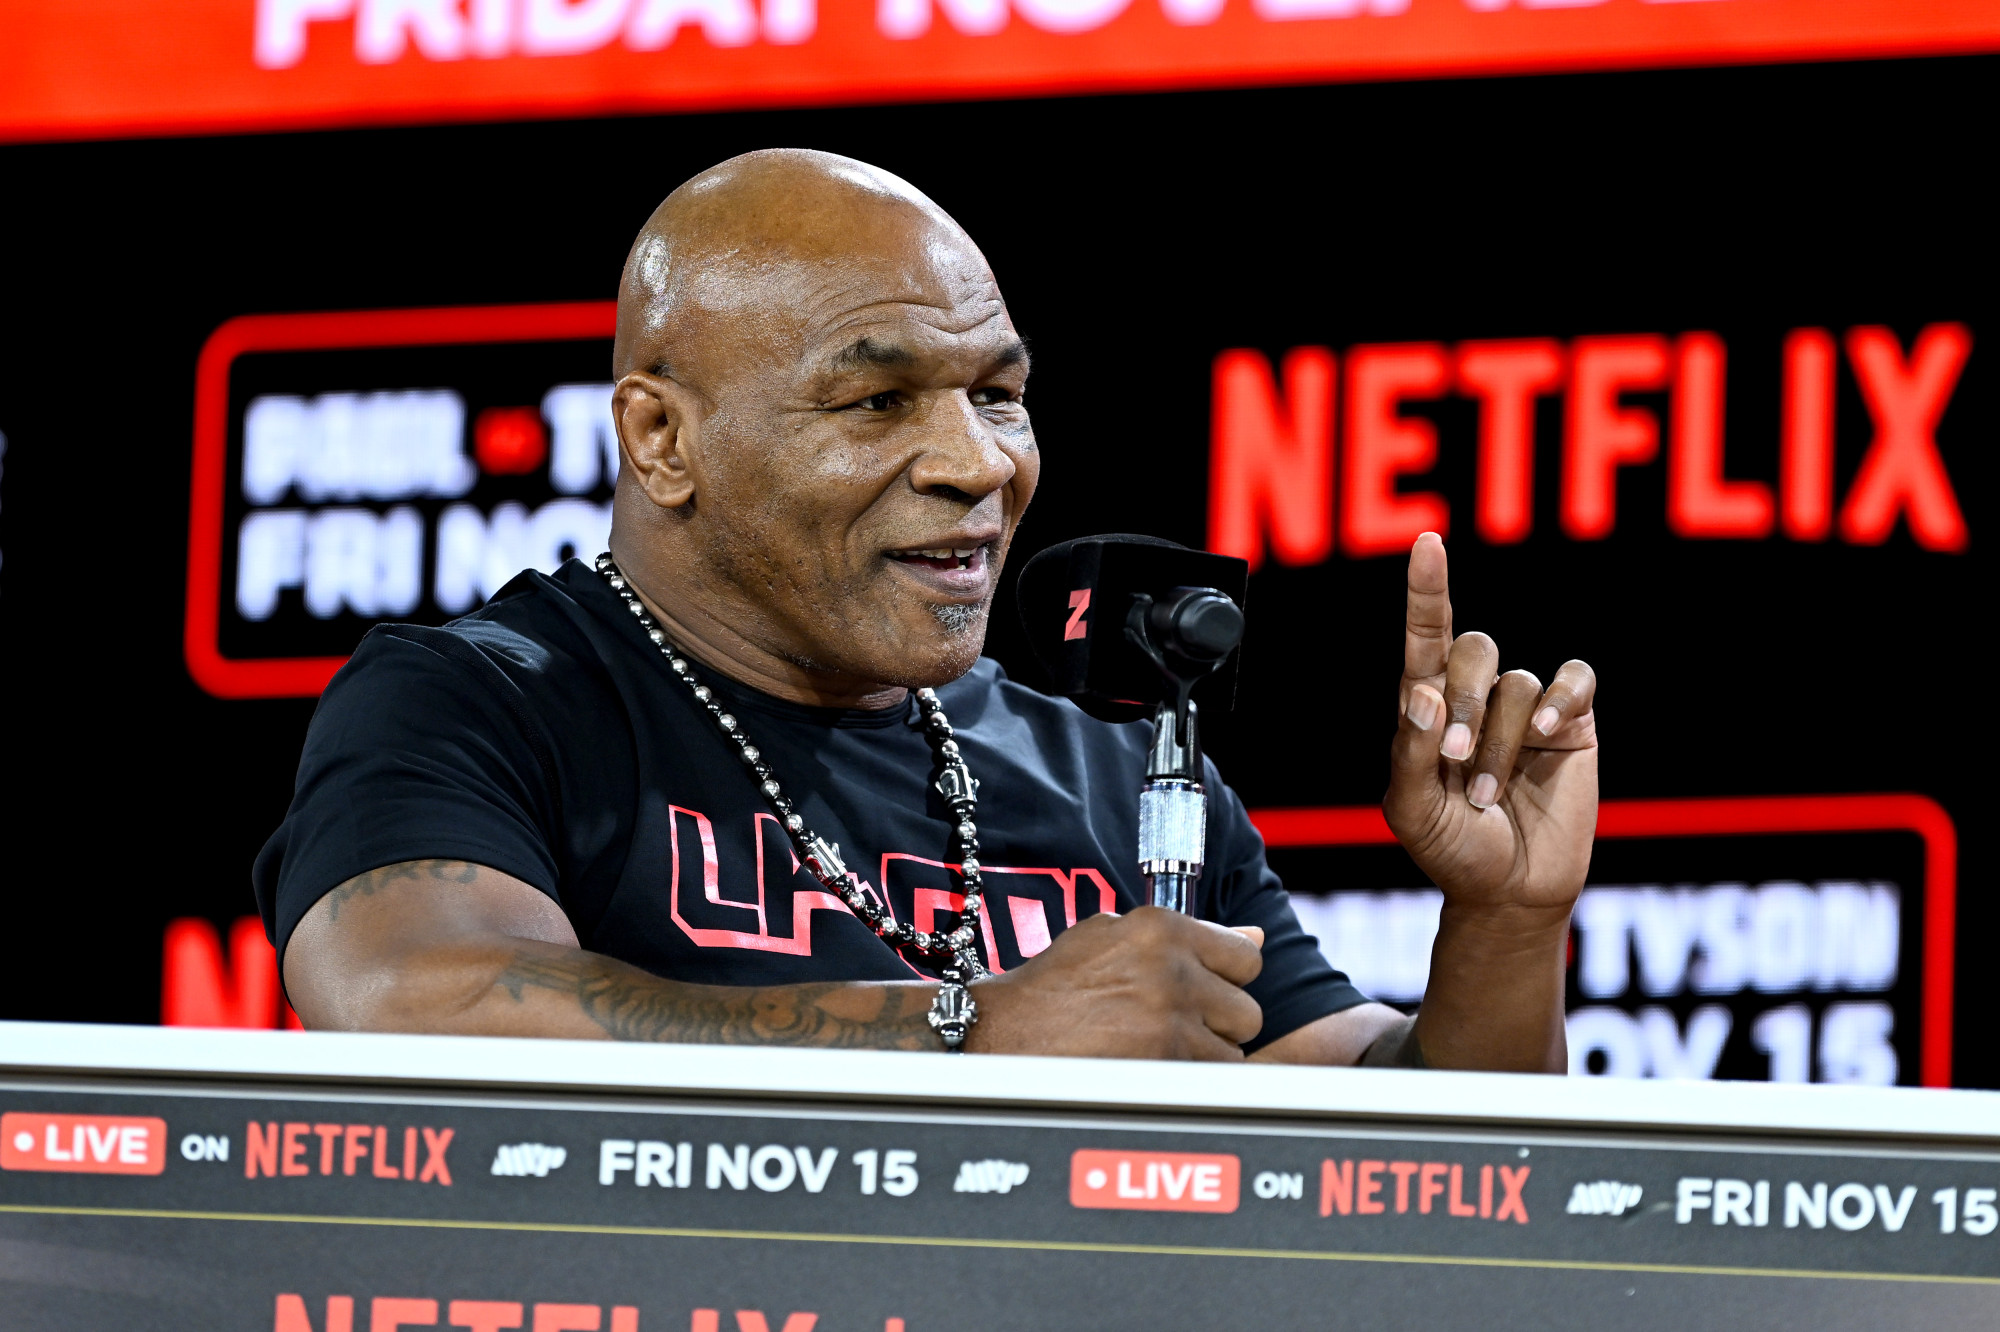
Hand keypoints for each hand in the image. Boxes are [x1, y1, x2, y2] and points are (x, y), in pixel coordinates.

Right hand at [966, 908, 1264, 1059]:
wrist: (1007, 1034)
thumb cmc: (1057, 985)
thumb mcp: (1113, 936)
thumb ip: (1187, 935)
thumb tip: (1254, 935)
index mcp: (1162, 928)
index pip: (1246, 957)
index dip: (1228, 978)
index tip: (1207, 989)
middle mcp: (1172, 968)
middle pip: (1247, 1009)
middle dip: (1219, 1022)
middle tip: (1178, 1024)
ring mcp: (1170, 1019)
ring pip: (1233, 1051)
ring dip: (1205, 1055)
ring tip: (1159, 1047)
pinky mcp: (1164, 1063)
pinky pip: (1207, 1080)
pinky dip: (1186, 1079)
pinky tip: (1151, 1066)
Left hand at [1386, 533, 1597, 920]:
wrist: (1509, 891)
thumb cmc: (1452, 848)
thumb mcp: (1412, 810)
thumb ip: (1410, 752)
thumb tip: (1423, 692)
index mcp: (1427, 703)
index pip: (1426, 635)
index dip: (1426, 590)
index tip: (1427, 542)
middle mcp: (1475, 694)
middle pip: (1473, 650)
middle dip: (1462, 703)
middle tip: (1453, 762)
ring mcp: (1525, 706)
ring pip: (1517, 685)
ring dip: (1499, 742)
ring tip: (1486, 794)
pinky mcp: (1573, 723)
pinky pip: (1574, 681)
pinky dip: (1559, 703)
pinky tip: (1544, 736)